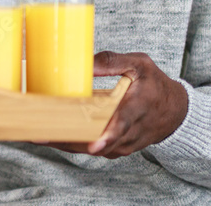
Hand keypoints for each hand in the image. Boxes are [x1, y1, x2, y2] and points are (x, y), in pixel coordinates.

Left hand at [36, 50, 187, 158]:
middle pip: (97, 142)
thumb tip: (82, 62)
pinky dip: (71, 143)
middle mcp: (130, 132)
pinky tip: (49, 135)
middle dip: (68, 140)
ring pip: (90, 148)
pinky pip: (90, 149)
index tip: (94, 144)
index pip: (122, 126)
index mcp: (137, 109)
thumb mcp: (139, 65)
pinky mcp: (115, 149)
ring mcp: (122, 144)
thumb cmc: (155, 85)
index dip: (107, 137)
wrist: (175, 111)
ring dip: (64, 143)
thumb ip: (112, 61)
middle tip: (39, 135)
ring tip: (35, 134)